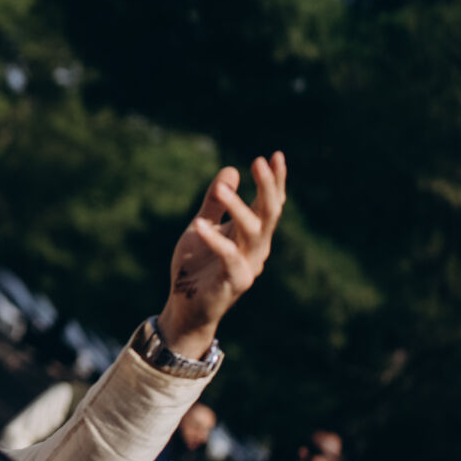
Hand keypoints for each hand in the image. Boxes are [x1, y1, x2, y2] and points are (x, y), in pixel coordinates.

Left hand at [157, 154, 286, 358]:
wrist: (185, 305)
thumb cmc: (197, 265)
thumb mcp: (202, 225)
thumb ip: (215, 202)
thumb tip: (231, 170)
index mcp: (252, 233)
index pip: (270, 204)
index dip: (275, 181)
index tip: (275, 155)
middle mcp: (257, 247)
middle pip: (270, 213)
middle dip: (268, 187)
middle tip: (260, 161)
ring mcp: (249, 265)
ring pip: (254, 232)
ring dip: (240, 209)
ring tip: (223, 190)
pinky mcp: (235, 281)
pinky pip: (229, 257)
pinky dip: (215, 240)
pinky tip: (200, 224)